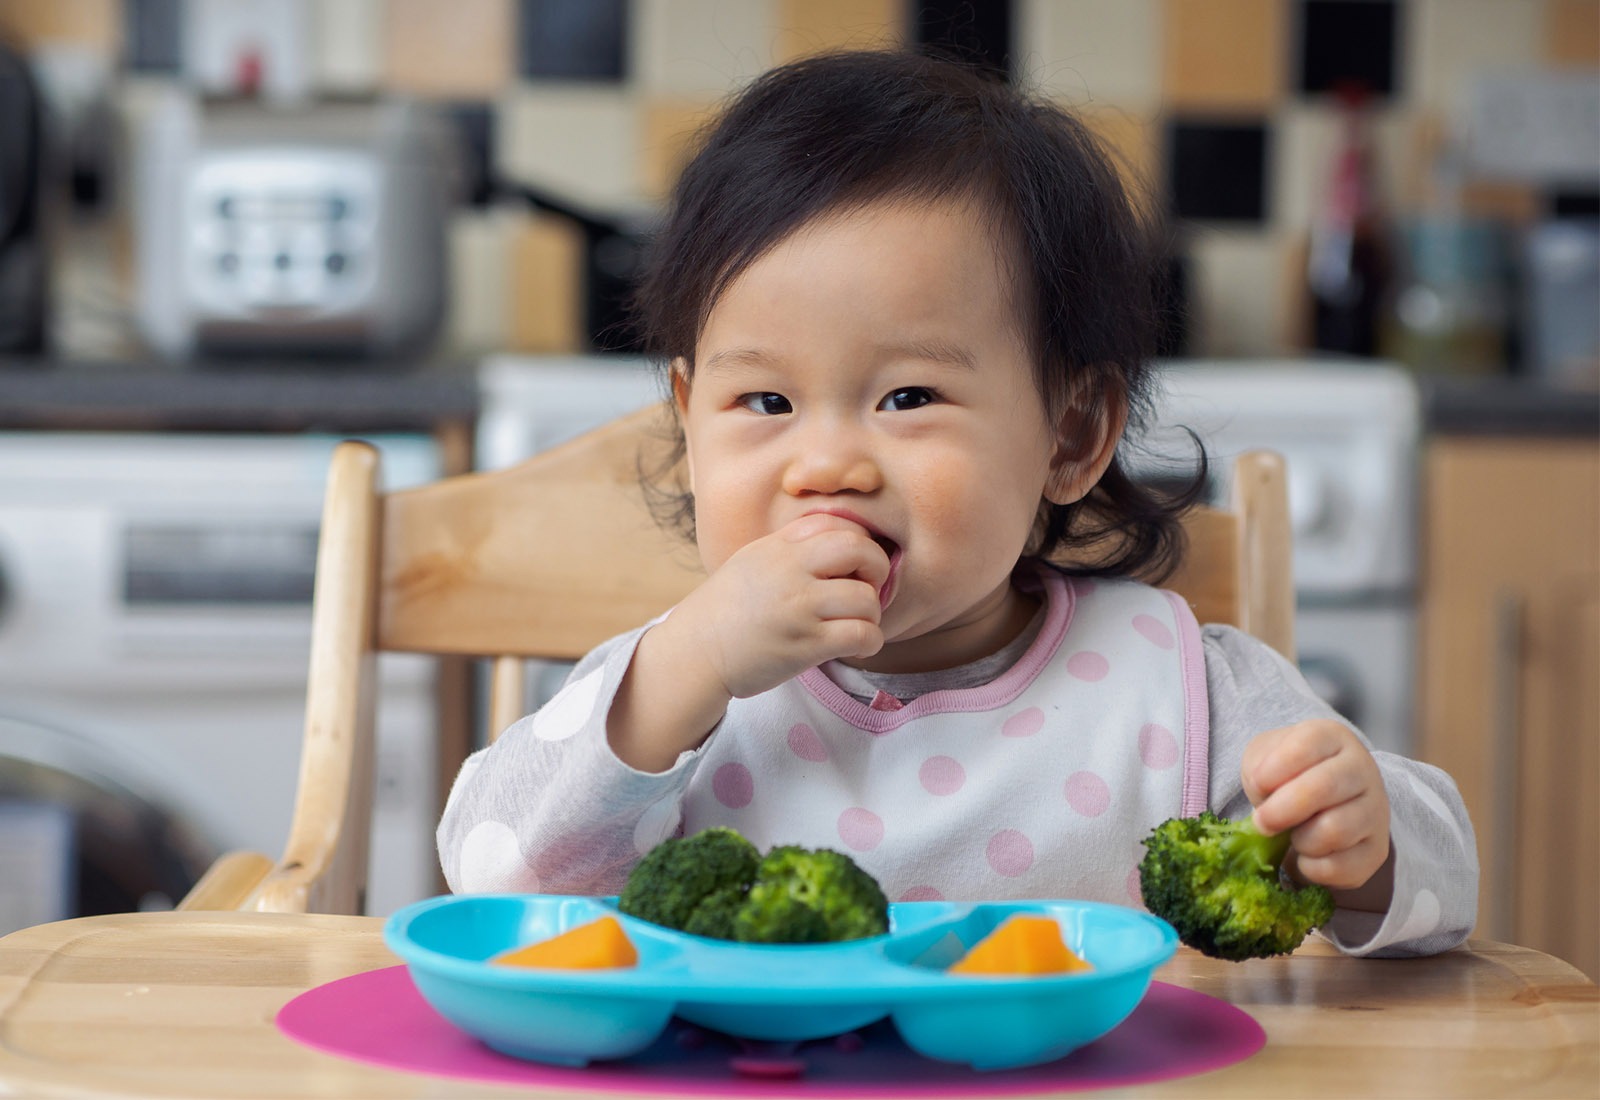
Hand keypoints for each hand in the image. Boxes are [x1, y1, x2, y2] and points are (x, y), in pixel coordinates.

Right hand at [670, 512, 890, 698]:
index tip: (855, 564)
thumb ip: (790, 546)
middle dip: (877, 568)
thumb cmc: (725, 609)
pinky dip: (871, 640)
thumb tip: (836, 539)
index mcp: (778, 546)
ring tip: (857, 622)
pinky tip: (859, 643)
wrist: (695, 651)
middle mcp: (790, 571)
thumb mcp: (752, 560)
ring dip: (872, 613)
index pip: (837, 523)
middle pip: (859, 549)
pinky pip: (862, 634)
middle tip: (868, 587)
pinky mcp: (806, 645)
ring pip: (866, 598)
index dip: (858, 542)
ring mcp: (799, 608)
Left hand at [1241, 720, 1390, 897]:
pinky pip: (1340, 868)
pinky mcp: (1376, 851)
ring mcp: (1375, 810)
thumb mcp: (1265, 757)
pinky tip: (1307, 854)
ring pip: (1334, 831)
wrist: (1317, 805)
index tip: (1258, 784)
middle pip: (1323, 788)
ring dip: (1300, 840)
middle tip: (1261, 822)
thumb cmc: (1286, 775)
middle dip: (1281, 810)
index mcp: (1333, 738)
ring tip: (1293, 835)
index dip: (1275, 769)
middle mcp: (1362, 769)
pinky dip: (1311, 867)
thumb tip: (1267, 799)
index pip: (1307, 744)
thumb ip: (1259, 768)